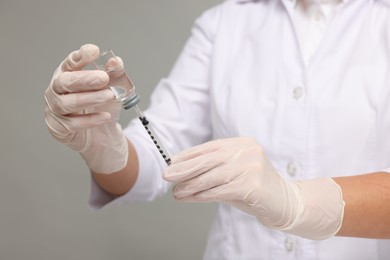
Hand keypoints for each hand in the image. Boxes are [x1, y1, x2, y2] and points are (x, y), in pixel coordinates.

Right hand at [44, 44, 127, 173]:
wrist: (101, 134)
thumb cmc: (101, 107)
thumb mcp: (111, 89)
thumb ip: (113, 75)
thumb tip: (117, 62)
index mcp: (67, 75)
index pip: (69, 63)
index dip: (80, 57)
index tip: (94, 51)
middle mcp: (56, 90)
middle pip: (64, 82)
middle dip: (84, 79)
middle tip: (104, 78)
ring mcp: (55, 109)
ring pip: (67, 103)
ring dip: (90, 98)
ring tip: (109, 96)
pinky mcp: (58, 128)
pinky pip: (73, 123)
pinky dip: (91, 119)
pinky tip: (106, 116)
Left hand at [163, 137, 344, 238]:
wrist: (285, 202)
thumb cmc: (254, 188)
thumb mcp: (233, 173)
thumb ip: (212, 169)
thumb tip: (181, 170)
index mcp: (242, 143)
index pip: (209, 148)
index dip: (188, 156)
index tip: (172, 163)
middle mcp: (247, 150)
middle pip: (208, 160)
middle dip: (184, 169)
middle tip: (167, 176)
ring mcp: (251, 166)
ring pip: (211, 177)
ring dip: (190, 186)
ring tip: (176, 192)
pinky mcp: (252, 184)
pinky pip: (219, 191)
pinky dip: (201, 195)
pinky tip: (189, 198)